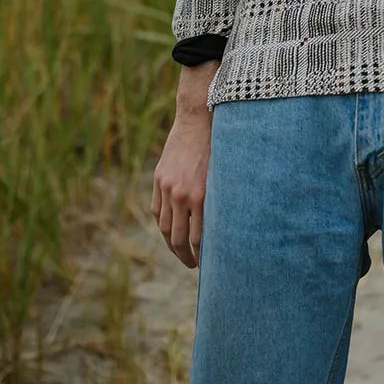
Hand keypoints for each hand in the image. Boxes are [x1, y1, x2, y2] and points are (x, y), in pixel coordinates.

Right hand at [151, 66, 213, 268]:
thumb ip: (220, 200)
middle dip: (185, 256)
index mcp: (201, 195)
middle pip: (178, 238)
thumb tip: (227, 228)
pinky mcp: (159, 179)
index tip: (207, 263)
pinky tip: (169, 232)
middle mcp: (181, 194)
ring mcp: (167, 187)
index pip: (197, 238)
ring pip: (164, 227)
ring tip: (180, 253)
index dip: (201, 255)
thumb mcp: (225, 174)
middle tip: (193, 265)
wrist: (198, 117)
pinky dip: (162, 224)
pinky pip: (156, 210)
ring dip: (171, 244)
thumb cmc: (220, 145)